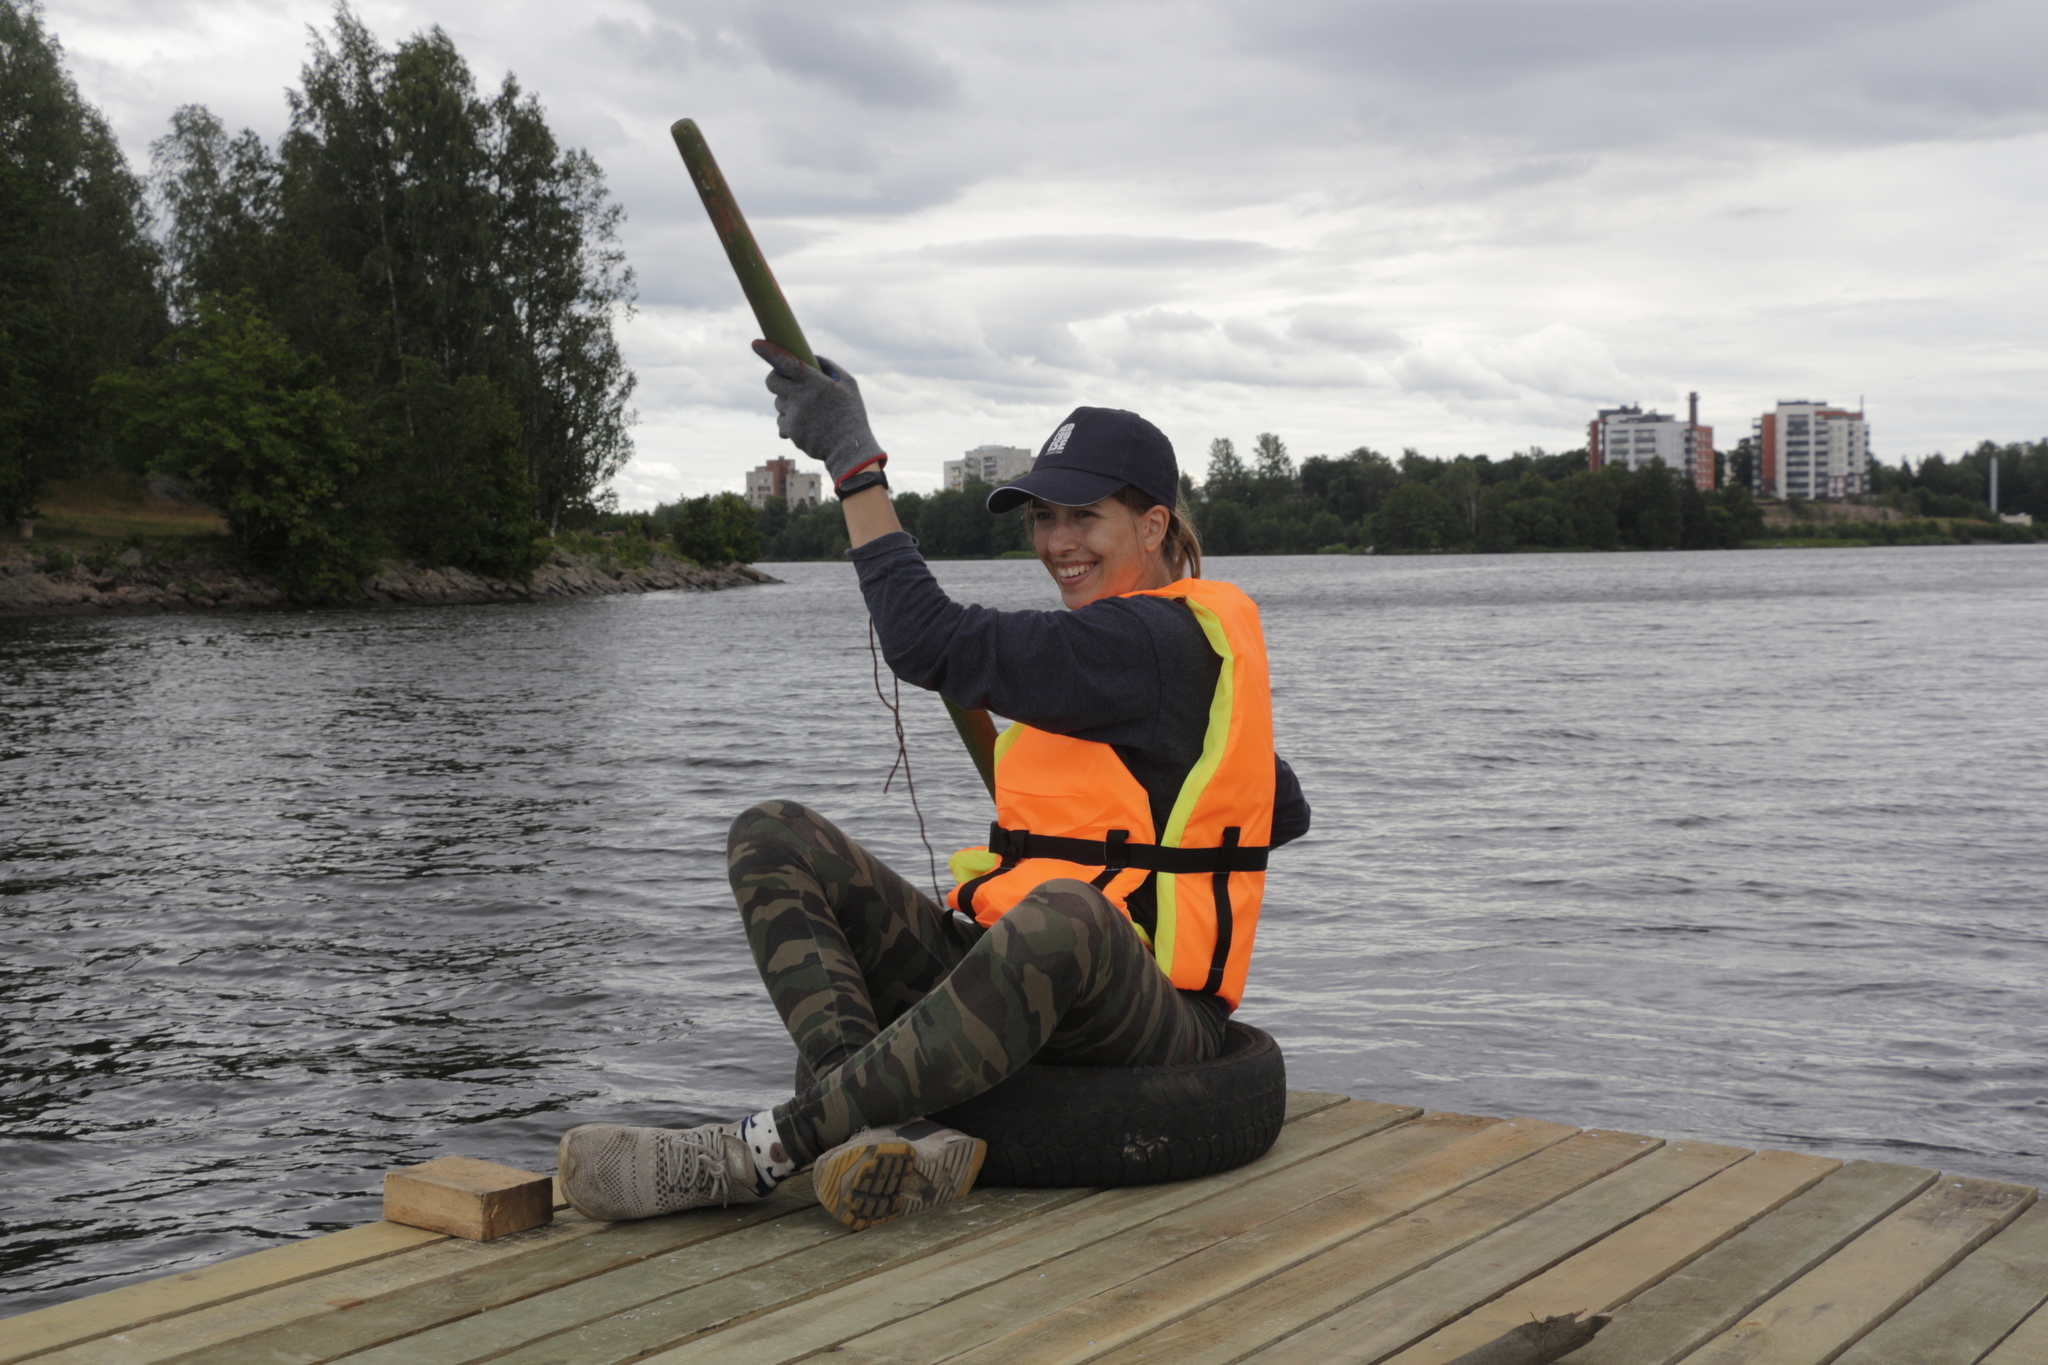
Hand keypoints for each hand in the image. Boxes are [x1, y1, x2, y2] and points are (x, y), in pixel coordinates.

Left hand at [753, 340, 887, 495]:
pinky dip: (790, 421)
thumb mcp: (849, 385)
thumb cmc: (851, 414)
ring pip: (778, 402)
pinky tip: (807, 425)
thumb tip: (811, 357)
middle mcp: (801, 397)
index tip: (756, 344)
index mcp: (815, 383)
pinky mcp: (790, 431)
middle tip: (785, 380)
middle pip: (772, 382)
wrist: (849, 450)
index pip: (787, 362)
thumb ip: (830, 367)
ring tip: (809, 411)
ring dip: (788, 402)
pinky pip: (781, 420)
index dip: (770, 352)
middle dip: (776, 378)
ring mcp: (793, 415)